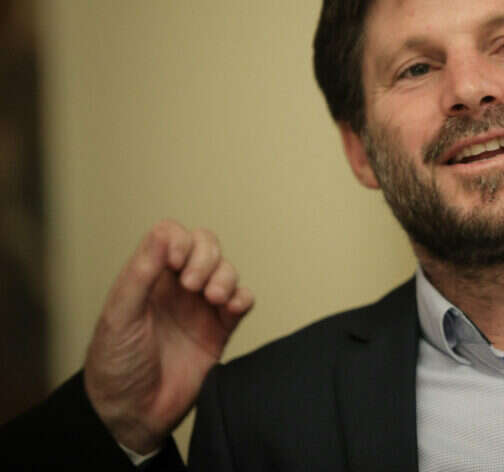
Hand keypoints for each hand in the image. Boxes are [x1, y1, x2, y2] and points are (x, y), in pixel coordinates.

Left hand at [83, 220, 253, 453]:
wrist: (134, 414)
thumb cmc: (117, 366)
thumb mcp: (119, 316)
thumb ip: (141, 274)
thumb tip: (163, 234)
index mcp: (148, 279)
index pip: (172, 236)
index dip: (179, 240)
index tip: (174, 261)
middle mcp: (176, 287)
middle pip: (205, 246)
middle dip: (206, 257)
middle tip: (191, 285)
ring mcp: (200, 307)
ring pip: (227, 270)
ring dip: (225, 277)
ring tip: (212, 299)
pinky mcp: (220, 329)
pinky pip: (243, 301)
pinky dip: (243, 298)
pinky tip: (232, 308)